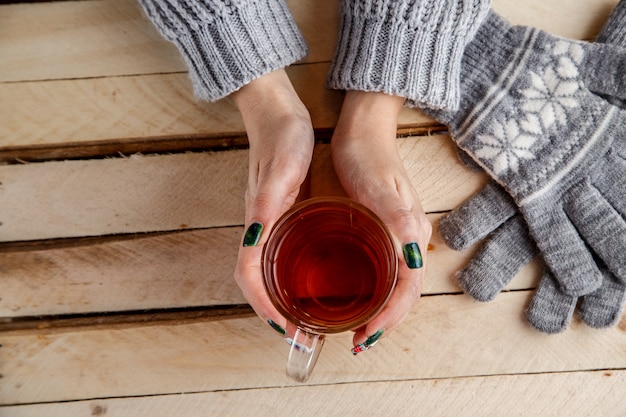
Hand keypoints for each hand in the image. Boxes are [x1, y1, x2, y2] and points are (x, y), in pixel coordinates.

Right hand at [231, 69, 314, 335]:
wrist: (278, 114)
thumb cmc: (282, 139)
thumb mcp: (280, 170)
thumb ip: (265, 206)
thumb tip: (252, 242)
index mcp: (258, 221)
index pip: (249, 276)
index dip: (264, 305)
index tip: (285, 328)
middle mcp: (259, 228)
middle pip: (257, 282)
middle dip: (274, 312)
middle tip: (299, 336)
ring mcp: (268, 223)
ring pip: (267, 273)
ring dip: (281, 300)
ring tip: (305, 320)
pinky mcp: (280, 215)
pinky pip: (279, 257)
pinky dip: (289, 279)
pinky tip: (310, 282)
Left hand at [331, 91, 431, 352]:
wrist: (363, 130)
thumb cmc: (368, 156)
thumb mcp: (380, 187)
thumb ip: (399, 219)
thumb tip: (413, 258)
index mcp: (410, 233)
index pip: (408, 289)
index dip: (390, 317)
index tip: (366, 335)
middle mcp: (407, 238)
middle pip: (403, 293)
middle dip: (384, 321)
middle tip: (358, 340)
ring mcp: (396, 234)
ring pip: (393, 284)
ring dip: (379, 310)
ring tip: (356, 327)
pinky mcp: (381, 228)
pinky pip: (382, 269)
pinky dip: (372, 291)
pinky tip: (353, 295)